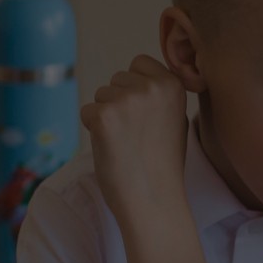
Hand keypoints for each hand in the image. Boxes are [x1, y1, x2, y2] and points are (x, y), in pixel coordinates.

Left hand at [81, 55, 188, 224]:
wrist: (153, 200)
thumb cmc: (163, 165)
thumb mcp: (176, 119)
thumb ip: (159, 95)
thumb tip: (137, 78)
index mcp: (173, 84)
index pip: (139, 62)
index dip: (135, 87)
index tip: (145, 115)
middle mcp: (151, 87)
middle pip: (117, 78)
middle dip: (120, 102)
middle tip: (136, 135)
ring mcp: (127, 100)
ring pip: (100, 95)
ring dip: (106, 116)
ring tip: (126, 143)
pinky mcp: (103, 116)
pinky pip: (86, 111)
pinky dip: (93, 130)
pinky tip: (112, 148)